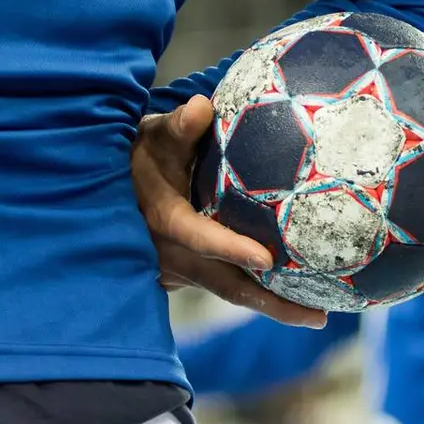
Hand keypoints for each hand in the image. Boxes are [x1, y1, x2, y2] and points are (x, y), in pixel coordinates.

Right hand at [132, 95, 326, 328]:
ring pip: (227, 291)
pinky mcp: (186, 277)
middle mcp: (170, 254)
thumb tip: (202, 107)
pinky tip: (291, 296)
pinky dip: (255, 294)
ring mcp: (177, 272)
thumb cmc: (141, 157)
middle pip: (224, 285)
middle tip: (315, 317)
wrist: (108, 190)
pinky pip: (224, 287)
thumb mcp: (153, 138)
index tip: (267, 260)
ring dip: (269, 305)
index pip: (197, 237)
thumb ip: (177, 126)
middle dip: (269, 303)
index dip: (229, 249)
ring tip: (315, 315)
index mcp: (163, 219)